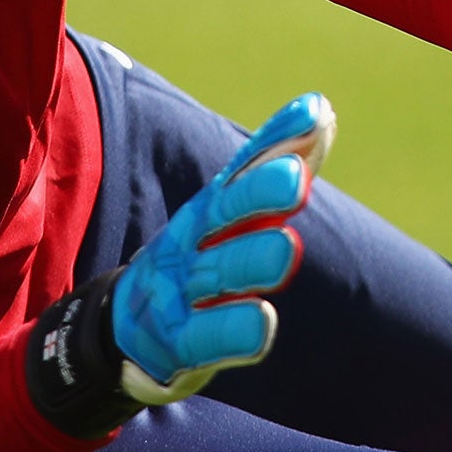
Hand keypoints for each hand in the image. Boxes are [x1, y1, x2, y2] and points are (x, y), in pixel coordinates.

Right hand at [25, 92, 336, 435]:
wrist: (129, 328)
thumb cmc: (199, 259)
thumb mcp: (232, 213)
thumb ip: (276, 166)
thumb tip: (322, 109)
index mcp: (209, 210)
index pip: (245, 168)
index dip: (278, 141)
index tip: (315, 114)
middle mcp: (192, 242)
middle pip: (226, 213)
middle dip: (259, 193)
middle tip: (296, 179)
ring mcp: (181, 290)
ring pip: (219, 273)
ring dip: (251, 259)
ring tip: (287, 247)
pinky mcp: (178, 341)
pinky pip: (206, 336)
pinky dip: (232, 330)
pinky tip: (262, 323)